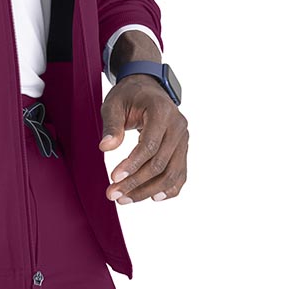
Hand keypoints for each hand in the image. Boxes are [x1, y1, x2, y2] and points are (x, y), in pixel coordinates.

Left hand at [98, 75, 188, 203]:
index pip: (150, 145)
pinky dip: (168, 189)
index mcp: (162, 112)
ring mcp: (183, 139)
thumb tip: (105, 148)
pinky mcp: (182, 149)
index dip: (132, 165)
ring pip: (172, 174)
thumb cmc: (129, 96)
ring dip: (148, 191)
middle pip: (161, 164)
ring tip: (124, 199)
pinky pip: (180, 174)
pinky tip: (151, 197)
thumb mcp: (114, 104)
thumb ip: (111, 125)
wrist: (147, 89)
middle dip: (136, 183)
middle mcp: (178, 126)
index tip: (113, 178)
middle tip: (113, 194)